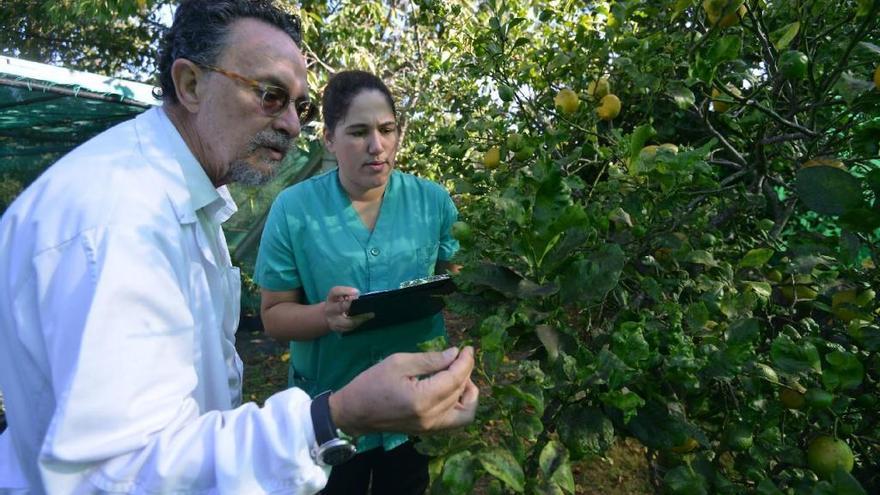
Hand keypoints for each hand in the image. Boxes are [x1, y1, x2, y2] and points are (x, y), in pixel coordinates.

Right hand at [323, 286, 372, 332]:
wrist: (327, 316)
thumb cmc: (338, 302)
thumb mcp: (341, 296)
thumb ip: (349, 294)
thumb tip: (359, 297)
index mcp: (331, 298)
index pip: (335, 291)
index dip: (346, 291)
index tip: (357, 292)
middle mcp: (330, 309)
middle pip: (340, 307)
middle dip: (354, 306)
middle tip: (367, 306)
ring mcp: (332, 320)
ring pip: (347, 322)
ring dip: (360, 319)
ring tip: (371, 315)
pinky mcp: (337, 329)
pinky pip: (349, 328)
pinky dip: (358, 324)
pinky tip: (365, 320)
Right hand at [329, 346, 478, 435]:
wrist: (354, 412)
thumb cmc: (371, 383)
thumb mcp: (398, 362)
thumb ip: (429, 360)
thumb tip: (454, 354)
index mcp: (422, 399)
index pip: (455, 379)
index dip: (465, 362)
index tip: (467, 348)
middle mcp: (431, 417)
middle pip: (461, 393)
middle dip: (465, 372)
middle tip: (459, 357)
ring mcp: (430, 428)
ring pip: (465, 412)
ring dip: (468, 392)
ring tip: (458, 375)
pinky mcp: (428, 431)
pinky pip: (455, 422)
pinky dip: (461, 406)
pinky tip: (453, 391)